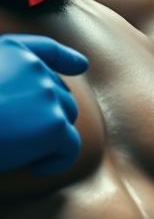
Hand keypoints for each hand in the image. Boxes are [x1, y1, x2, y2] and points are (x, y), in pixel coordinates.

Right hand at [0, 34, 88, 175]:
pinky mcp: (55, 124)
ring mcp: (47, 94)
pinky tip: (37, 168)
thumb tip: (38, 93)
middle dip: (49, 115)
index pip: (44, 50)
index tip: (80, 65)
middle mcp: (33, 67)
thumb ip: (7, 76)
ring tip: (21, 149)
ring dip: (51, 136)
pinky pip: (70, 148)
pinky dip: (57, 161)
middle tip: (20, 136)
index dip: (66, 58)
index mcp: (9, 50)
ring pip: (66, 118)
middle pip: (60, 94)